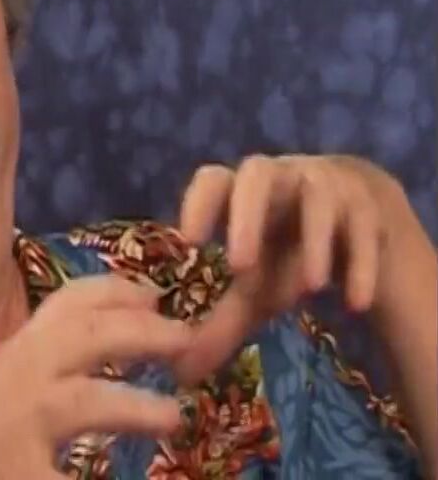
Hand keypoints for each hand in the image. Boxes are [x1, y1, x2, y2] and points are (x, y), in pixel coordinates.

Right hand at [0, 275, 190, 479]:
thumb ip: (32, 376)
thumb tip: (89, 368)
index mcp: (9, 364)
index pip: (65, 307)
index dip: (116, 292)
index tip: (155, 293)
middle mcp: (10, 389)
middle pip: (81, 338)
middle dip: (139, 331)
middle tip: (187, 340)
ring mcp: (12, 438)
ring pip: (83, 403)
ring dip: (136, 406)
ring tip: (174, 417)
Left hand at [173, 153, 415, 383]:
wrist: (351, 220)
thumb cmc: (282, 249)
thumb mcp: (254, 285)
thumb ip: (220, 322)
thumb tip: (181, 373)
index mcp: (238, 191)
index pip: (212, 180)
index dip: (199, 204)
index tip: (189, 241)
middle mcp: (278, 177)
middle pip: (258, 173)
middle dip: (246, 216)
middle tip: (240, 267)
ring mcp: (323, 184)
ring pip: (317, 198)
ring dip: (312, 241)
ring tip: (310, 290)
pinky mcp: (365, 205)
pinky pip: (363, 228)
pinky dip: (360, 265)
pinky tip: (354, 304)